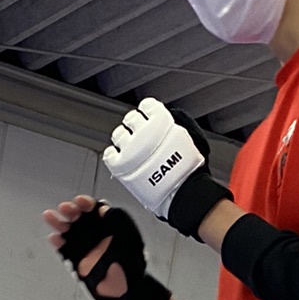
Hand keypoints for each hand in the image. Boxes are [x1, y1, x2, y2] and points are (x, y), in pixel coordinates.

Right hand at [44, 197, 124, 298]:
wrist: (126, 291)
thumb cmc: (132, 266)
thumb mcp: (130, 238)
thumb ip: (118, 220)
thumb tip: (105, 208)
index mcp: (108, 226)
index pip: (94, 209)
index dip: (86, 203)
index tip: (80, 201)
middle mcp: (94, 234)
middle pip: (78, 217)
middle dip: (71, 210)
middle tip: (65, 208)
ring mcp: (84, 247)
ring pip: (68, 231)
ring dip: (58, 222)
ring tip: (49, 216)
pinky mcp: (77, 261)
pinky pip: (64, 249)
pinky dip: (58, 244)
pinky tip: (54, 238)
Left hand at [102, 98, 233, 240]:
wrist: (182, 193)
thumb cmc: (188, 171)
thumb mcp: (189, 137)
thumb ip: (175, 124)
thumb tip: (168, 117)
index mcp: (161, 121)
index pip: (147, 106)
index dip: (148, 113)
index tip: (149, 120)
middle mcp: (143, 132)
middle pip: (130, 119)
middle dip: (135, 127)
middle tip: (140, 137)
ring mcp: (131, 149)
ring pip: (118, 135)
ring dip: (123, 140)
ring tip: (132, 150)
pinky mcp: (121, 166)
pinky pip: (109, 154)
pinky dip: (113, 155)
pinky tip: (122, 159)